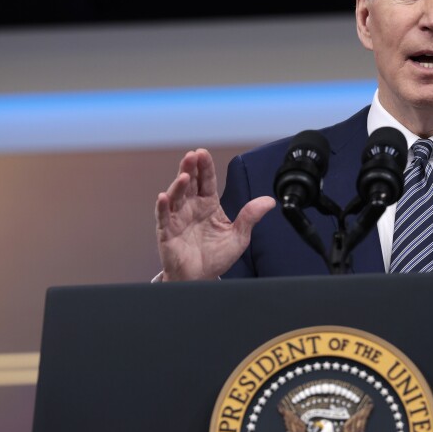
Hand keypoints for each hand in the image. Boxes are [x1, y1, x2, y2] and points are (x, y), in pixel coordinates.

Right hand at [155, 149, 274, 280]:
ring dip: (178, 185)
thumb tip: (269, 201)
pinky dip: (162, 207)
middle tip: (192, 156)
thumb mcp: (239, 236)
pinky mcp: (167, 232)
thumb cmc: (216, 257)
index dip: (205, 167)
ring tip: (185, 176)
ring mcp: (178, 218)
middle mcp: (191, 207)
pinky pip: (163, 217)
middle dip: (190, 168)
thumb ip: (250, 217)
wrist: (201, 278)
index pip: (207, 181)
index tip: (203, 153)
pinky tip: (163, 197)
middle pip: (189, 183)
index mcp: (208, 205)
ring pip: (176, 196)